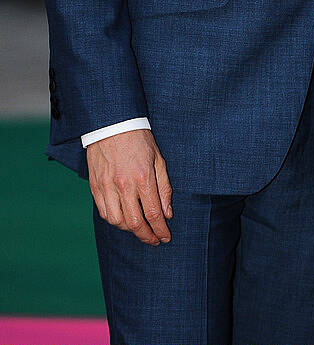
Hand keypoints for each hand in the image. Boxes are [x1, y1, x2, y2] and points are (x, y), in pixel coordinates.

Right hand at [87, 129, 172, 244]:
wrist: (113, 123)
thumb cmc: (139, 139)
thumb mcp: (159, 159)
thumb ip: (164, 187)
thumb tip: (167, 213)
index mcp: (143, 177)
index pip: (153, 213)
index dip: (160, 230)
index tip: (165, 237)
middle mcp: (124, 185)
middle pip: (135, 223)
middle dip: (147, 236)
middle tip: (154, 240)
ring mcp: (107, 186)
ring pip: (117, 221)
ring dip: (130, 230)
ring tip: (140, 229)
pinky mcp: (95, 186)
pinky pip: (104, 212)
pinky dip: (114, 220)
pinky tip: (123, 219)